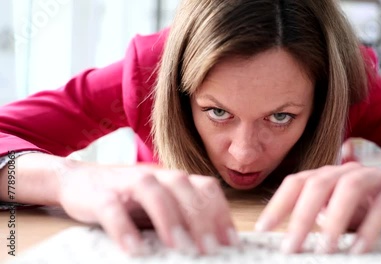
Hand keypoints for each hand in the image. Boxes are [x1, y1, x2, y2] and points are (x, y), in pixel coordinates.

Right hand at [56, 161, 237, 255]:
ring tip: (181, 247)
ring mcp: (127, 183)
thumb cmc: (126, 198)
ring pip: (154, 192)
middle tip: (210, 249)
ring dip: (170, 219)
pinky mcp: (100, 195)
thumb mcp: (159, 204)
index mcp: (173, 179)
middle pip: (184, 188)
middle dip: (200, 219)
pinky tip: (135, 249)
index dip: (221, 212)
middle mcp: (155, 176)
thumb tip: (211, 242)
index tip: (231, 241)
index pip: (205, 188)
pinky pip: (113, 209)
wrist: (78, 181)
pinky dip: (124, 228)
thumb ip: (181, 215)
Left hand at [255, 162, 380, 253]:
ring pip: (348, 189)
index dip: (278, 204)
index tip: (262, 230)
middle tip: (290, 248)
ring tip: (325, 249)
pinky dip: (369, 228)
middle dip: (300, 216)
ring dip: (334, 220)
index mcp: (326, 175)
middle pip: (317, 184)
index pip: (296, 183)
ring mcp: (371, 177)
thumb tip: (291, 239)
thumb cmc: (367, 206)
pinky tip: (358, 249)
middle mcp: (345, 171)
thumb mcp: (337, 213)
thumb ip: (317, 218)